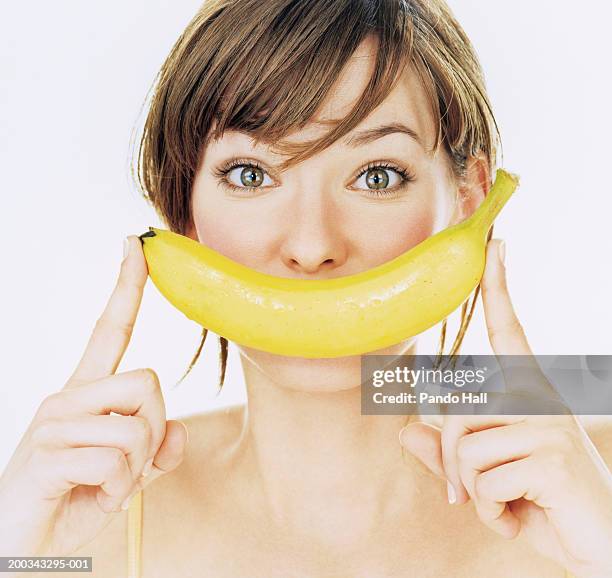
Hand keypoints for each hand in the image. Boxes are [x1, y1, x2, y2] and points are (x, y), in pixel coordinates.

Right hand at [0, 236, 187, 558]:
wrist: (20, 547)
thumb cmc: (72, 501)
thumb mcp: (126, 475)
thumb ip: (156, 450)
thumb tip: (180, 431)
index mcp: (86, 394)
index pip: (110, 329)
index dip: (126, 287)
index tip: (135, 245)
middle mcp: (67, 397)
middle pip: (150, 383)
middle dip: (154, 432)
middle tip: (129, 468)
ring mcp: (54, 421)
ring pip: (138, 427)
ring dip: (135, 469)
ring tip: (103, 486)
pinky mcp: (47, 452)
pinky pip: (115, 462)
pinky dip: (115, 491)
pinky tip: (88, 499)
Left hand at [399, 238, 611, 577]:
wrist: (599, 548)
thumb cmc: (539, 504)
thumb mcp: (485, 478)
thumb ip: (446, 456)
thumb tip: (405, 431)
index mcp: (528, 395)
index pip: (508, 331)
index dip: (497, 288)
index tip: (495, 245)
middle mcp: (539, 399)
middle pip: (457, 413)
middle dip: (453, 464)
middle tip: (472, 497)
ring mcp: (546, 424)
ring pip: (464, 447)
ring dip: (472, 491)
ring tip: (505, 506)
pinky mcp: (550, 454)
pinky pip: (483, 478)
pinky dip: (489, 511)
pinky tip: (518, 519)